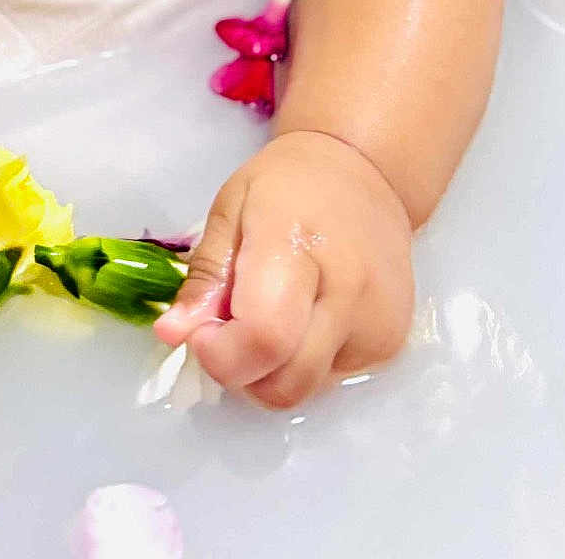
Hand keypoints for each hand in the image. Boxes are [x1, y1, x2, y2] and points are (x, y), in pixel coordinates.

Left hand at [153, 128, 413, 409]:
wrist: (365, 174)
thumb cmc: (288, 185)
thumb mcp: (230, 210)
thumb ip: (205, 276)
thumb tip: (173, 334)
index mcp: (296, 245)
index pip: (262, 338)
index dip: (220, 354)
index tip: (201, 332)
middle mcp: (348, 293)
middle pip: (284, 383)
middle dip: (240, 371)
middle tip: (226, 329)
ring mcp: (377, 324)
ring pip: (304, 390)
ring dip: (269, 372)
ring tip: (267, 317)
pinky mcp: (391, 344)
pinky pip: (329, 381)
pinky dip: (301, 365)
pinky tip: (301, 320)